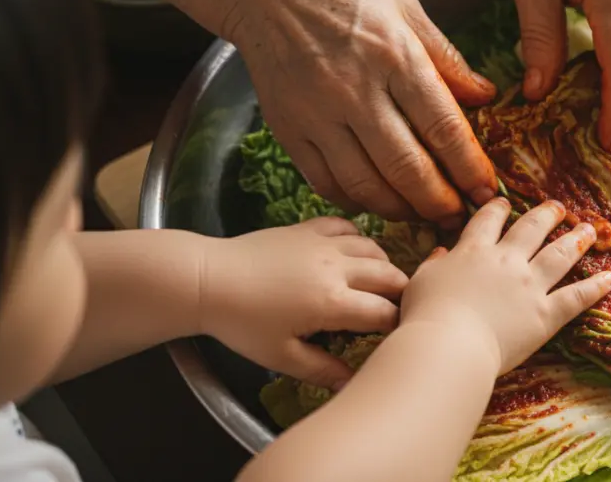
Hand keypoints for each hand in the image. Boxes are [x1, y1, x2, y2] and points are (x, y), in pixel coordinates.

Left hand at [200, 217, 407, 388]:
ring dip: (383, 264)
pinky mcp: (308, 228)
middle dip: (402, 291)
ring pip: (373, 247)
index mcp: (333, 302)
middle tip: (399, 306)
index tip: (396, 333)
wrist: (209, 280)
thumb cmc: (243, 323)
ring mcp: (323, 244)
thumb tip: (350, 384)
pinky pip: (346, 226)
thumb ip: (321, 370)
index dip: (396, 324)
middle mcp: (337, 268)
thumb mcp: (281, 356)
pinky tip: (353, 251)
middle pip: (389, 275)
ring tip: (380, 281)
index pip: (383, 312)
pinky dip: (357, 238)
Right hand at [223, 0, 497, 223]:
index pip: (442, 127)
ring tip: (424, 216)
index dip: (469, 168)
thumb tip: (486, 96)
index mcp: (395, 55)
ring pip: (366, 185)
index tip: (486, 191)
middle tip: (461, 217)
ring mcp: (318, 114)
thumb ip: (446, 58)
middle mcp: (356, 90)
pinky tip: (378, 201)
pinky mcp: (288, 129)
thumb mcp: (406, 6)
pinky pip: (326, 182)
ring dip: (401, 210)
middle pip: (406, 167)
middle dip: (440, 202)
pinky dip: (356, 201)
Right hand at [401, 199, 610, 374]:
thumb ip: (433, 264)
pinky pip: (576, 297)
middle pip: (531, 229)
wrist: (448, 345)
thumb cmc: (425, 316)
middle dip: (546, 215)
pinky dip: (595, 287)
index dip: (498, 209)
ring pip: (559, 254)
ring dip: (576, 240)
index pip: (489, 221)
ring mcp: (529, 285)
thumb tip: (441, 252)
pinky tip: (610, 277)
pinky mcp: (545, 314)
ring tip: (589, 229)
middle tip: (558, 207)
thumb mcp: (420, 282)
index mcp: (473, 251)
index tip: (505, 203)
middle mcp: (506, 261)